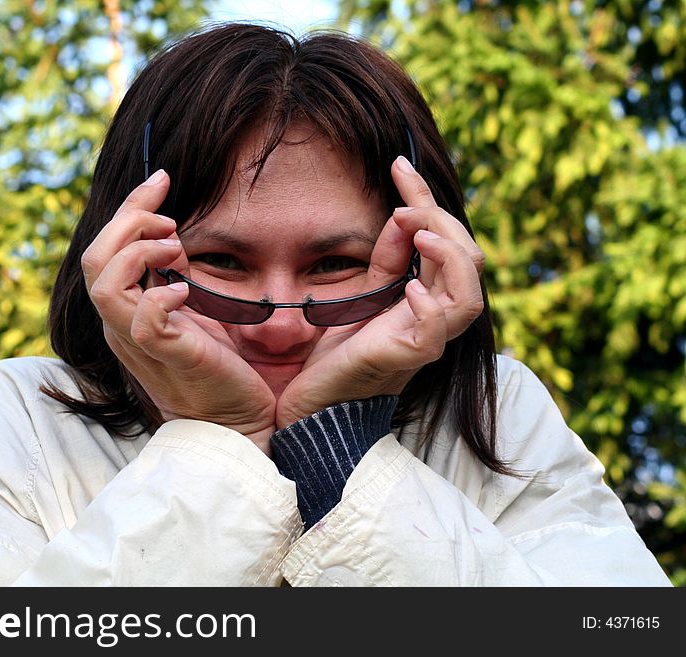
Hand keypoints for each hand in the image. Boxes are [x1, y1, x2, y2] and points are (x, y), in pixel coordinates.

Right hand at [81, 171, 277, 451]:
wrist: (236, 422)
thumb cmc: (216, 366)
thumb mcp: (187, 310)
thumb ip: (169, 276)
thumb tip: (169, 238)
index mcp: (125, 311)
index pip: (104, 250)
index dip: (130, 208)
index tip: (162, 180)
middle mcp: (121, 325)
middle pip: (95, 259)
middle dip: (130, 220)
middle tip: (171, 219)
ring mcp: (139, 344)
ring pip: (104, 285)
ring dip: (140, 252)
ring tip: (176, 249)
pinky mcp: (166, 358)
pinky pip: (143, 322)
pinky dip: (161, 295)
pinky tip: (186, 289)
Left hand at [274, 156, 484, 427]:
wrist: (312, 407)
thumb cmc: (336, 356)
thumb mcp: (360, 296)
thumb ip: (384, 261)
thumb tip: (401, 215)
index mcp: (424, 297)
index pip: (443, 241)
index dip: (426, 198)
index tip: (398, 163)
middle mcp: (433, 317)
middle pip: (469, 262)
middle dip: (442, 221)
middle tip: (404, 201)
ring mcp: (425, 341)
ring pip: (468, 297)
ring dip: (450, 259)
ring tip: (421, 234)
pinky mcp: (407, 361)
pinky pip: (436, 334)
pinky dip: (430, 306)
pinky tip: (410, 287)